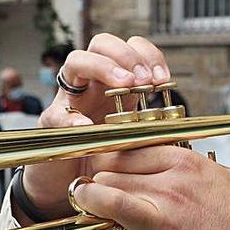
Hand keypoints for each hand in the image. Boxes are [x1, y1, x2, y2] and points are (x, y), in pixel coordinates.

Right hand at [20, 34, 172, 221]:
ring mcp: (68, 98)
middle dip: (126, 55)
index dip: (148, 55)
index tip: (162, 78)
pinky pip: (58, 112)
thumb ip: (150, 125)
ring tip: (124, 85)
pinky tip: (87, 125)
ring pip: (76, 61)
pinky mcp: (51, 122)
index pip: (131, 48)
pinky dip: (72, 116)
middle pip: (102, 43)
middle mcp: (91, 84)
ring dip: (103, 67)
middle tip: (142, 80)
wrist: (70, 186)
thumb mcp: (133, 139)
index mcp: (115, 84)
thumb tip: (178, 121)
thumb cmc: (103, 160)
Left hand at [72, 146, 229, 229]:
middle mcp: (169, 187)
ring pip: (101, 202)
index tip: (101, 167)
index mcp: (185, 163)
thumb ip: (185, 164)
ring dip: (93, 209)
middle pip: (108, 173)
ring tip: (94, 214)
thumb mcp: (220, 176)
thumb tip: (153, 157)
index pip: (126, 148)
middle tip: (92, 193)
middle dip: (97, 183)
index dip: (107, 158)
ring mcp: (158, 221)